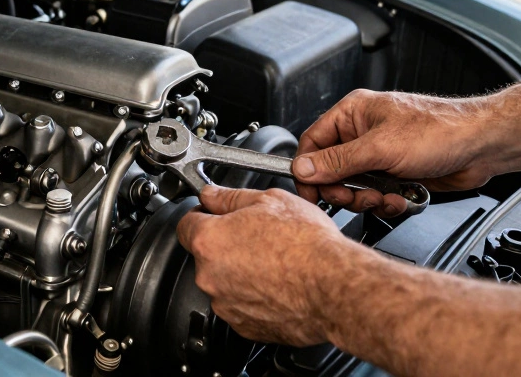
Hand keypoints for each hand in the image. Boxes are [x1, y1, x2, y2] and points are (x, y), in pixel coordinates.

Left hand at [177, 186, 364, 345]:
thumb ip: (230, 197)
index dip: (202, 215)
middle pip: (205, 255)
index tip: (215, 215)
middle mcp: (210, 276)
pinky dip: (253, 297)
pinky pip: (240, 306)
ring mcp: (226, 305)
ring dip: (239, 273)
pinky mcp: (245, 326)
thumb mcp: (269, 200)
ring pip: (223, 282)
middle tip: (256, 237)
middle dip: (225, 245)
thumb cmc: (307, 245)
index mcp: (209, 240)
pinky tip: (277, 284)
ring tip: (272, 262)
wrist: (334, 286)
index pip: (186, 223)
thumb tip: (212, 194)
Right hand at [293, 90, 500, 215]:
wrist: (482, 146)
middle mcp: (363, 133)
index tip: (311, 193)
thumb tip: (303, 168)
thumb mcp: (380, 148)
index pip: (313, 143)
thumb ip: (337, 161)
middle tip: (355, 198)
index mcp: (353, 114)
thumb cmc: (441, 131)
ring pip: (353, 187)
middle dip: (343, 190)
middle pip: (331, 171)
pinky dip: (384, 202)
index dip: (308, 170)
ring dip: (366, 199)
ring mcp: (379, 154)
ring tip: (384, 197)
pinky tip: (399, 198)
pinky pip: (375, 194)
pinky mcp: (395, 173)